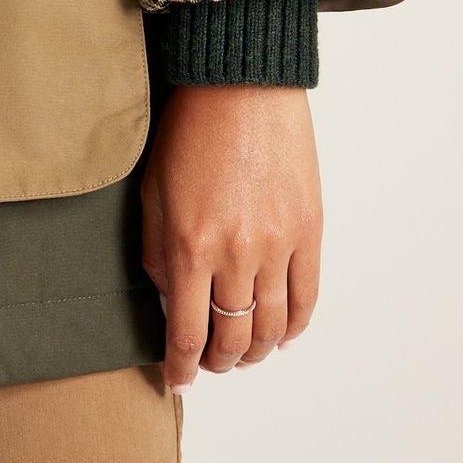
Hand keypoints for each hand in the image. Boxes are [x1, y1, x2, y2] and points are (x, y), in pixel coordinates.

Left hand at [140, 84, 322, 389]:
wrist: (241, 84)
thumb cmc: (190, 129)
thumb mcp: (152, 191)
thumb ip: (156, 253)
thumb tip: (170, 300)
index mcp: (190, 245)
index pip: (187, 334)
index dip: (182, 367)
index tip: (178, 378)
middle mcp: (236, 253)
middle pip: (233, 338)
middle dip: (218, 361)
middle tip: (210, 362)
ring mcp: (278, 244)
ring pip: (272, 328)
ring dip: (257, 350)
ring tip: (244, 351)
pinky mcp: (309, 229)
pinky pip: (307, 298)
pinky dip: (295, 326)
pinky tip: (281, 331)